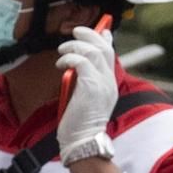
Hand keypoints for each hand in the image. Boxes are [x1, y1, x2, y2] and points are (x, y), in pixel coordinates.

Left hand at [54, 23, 118, 153]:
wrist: (83, 142)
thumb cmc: (80, 126)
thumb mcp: (86, 100)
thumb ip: (86, 83)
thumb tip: (77, 68)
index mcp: (110, 85)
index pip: (111, 55)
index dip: (105, 39)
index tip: (100, 30)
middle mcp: (109, 82)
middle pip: (104, 48)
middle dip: (90, 35)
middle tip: (76, 31)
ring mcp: (102, 84)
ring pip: (93, 51)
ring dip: (75, 46)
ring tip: (62, 49)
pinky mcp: (91, 86)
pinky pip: (81, 62)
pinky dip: (69, 58)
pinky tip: (60, 63)